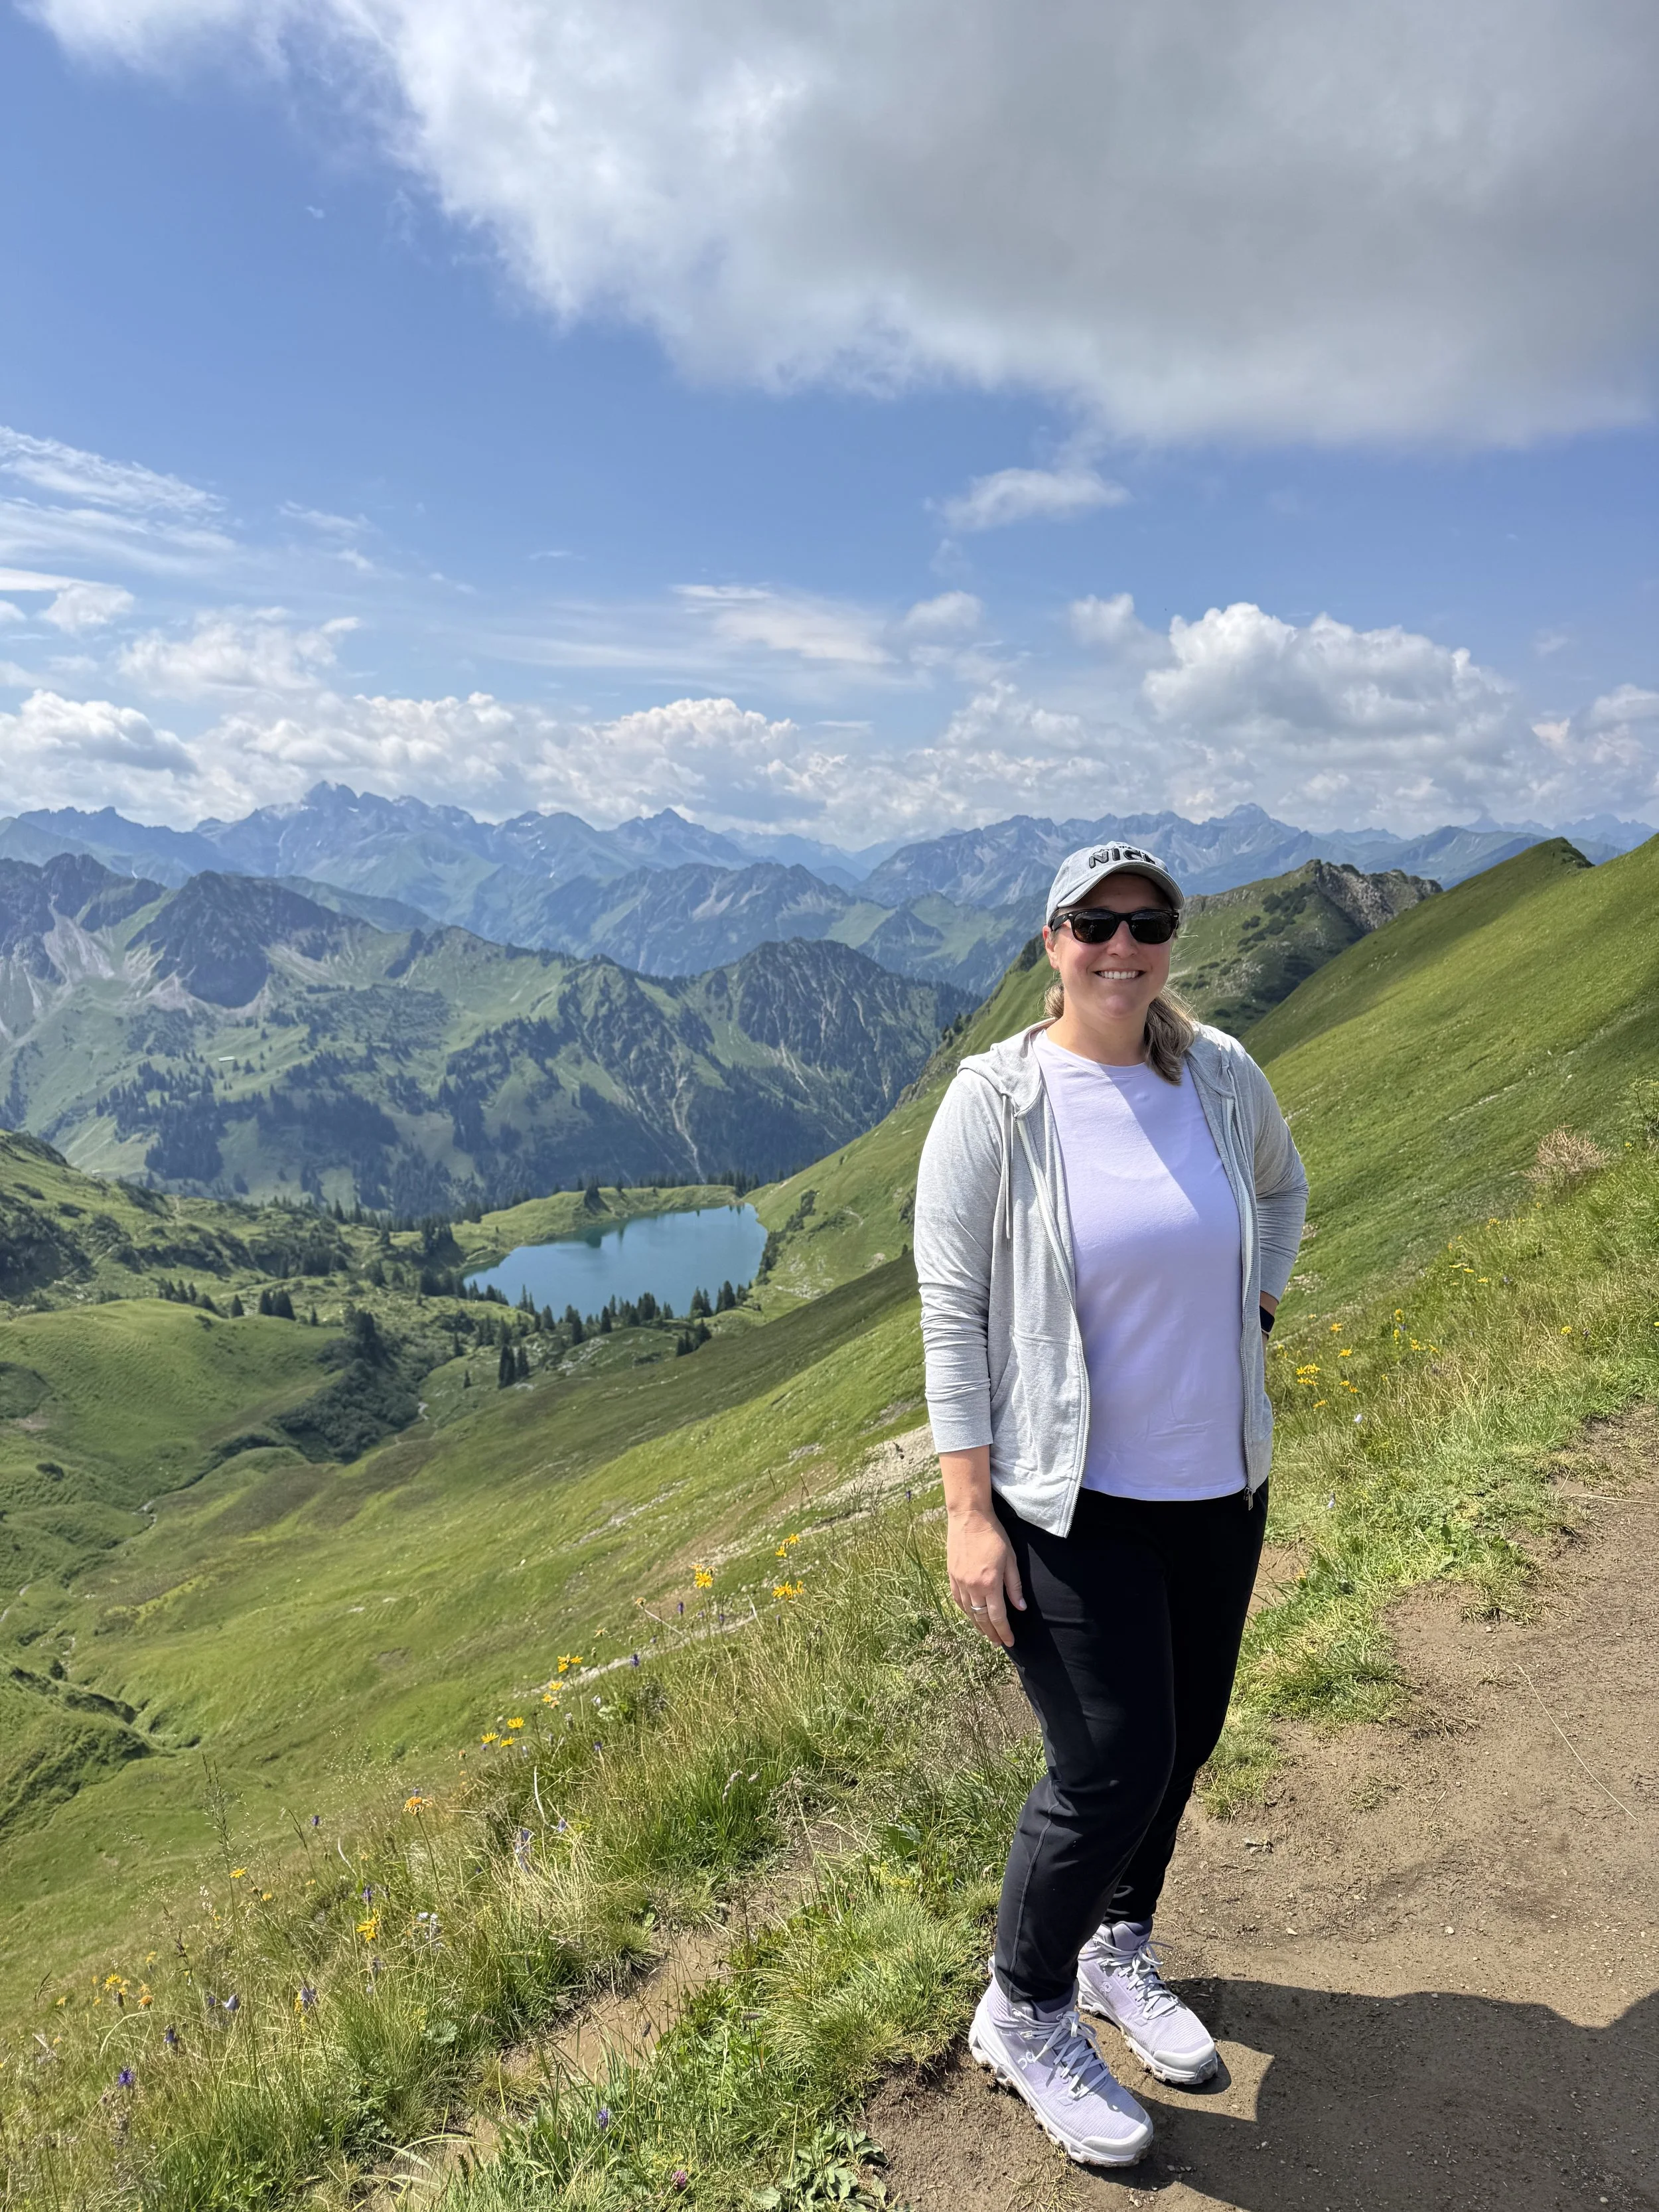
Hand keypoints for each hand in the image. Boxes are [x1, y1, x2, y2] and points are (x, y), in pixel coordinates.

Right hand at [947, 1507, 1024, 1648]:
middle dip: (991, 1633)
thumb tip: (1020, 1608)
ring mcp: (959, 1581)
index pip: (998, 1616)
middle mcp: (972, 1586)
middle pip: (981, 1618)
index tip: (1010, 1642)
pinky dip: (965, 1611)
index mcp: (990, 1583)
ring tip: (986, 1633)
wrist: (969, 1516)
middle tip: (998, 1642)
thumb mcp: (1010, 1559)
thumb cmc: (994, 1535)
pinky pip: (957, 1600)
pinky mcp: (951, 1575)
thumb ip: (1014, 1585)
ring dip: (978, 1625)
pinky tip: (971, 1615)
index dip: (1004, 1631)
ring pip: (968, 1611)